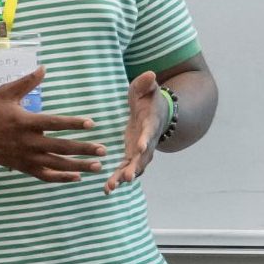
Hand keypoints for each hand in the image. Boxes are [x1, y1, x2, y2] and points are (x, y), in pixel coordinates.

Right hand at [0, 67, 105, 182]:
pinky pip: (46, 176)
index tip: (91, 123)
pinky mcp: (25, 168)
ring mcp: (27, 157)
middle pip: (61, 147)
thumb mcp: (5, 93)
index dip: (73, 123)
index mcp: (26, 122)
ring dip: (79, 166)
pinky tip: (78, 177)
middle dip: (84, 149)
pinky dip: (62, 178)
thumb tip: (43, 68)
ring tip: (98, 166)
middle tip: (103, 150)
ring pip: (57, 164)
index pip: (54, 123)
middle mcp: (29, 142)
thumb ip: (26, 82)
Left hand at [104, 70, 162, 194]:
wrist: (157, 113)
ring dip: (123, 177)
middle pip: (144, 157)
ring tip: (111, 187)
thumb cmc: (149, 98)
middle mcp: (148, 141)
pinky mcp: (132, 156)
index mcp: (151, 124)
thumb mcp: (147, 88)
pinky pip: (125, 169)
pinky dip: (117, 179)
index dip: (146, 140)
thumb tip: (150, 73)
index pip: (149, 132)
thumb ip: (147, 83)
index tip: (141, 147)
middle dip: (135, 167)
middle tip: (127, 177)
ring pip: (134, 167)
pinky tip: (106, 189)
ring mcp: (141, 151)